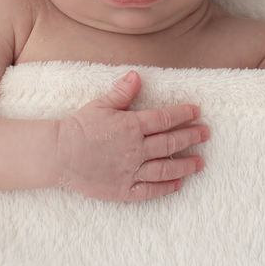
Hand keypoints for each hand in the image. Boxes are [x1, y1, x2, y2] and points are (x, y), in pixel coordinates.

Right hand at [56, 70, 207, 200]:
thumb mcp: (100, 105)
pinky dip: (166, 188)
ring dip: (185, 165)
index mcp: (131, 126)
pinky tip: (178, 184)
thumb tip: (136, 75)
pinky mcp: (124, 189)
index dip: (183, 114)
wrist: (59, 155)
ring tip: (200, 163)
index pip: (164, 118)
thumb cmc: (79, 127)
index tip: (197, 112)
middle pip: (170, 142)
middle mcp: (136, 149)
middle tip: (205, 134)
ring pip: (165, 168)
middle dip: (191, 137)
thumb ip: (121, 93)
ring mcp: (131, 171)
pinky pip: (150, 190)